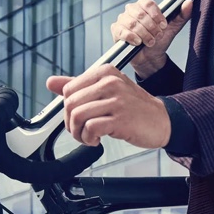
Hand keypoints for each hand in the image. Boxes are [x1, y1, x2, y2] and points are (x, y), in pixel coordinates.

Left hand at [46, 65, 170, 148]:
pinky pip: (91, 128)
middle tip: (82, 131)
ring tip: (88, 137)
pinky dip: (89, 138)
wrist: (163, 120)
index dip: (69, 108)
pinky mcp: (121, 119)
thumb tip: (51, 82)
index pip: (69, 89)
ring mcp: (116, 100)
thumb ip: (78, 86)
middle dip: (71, 123)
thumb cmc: (135, 107)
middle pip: (71, 103)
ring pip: (78, 116)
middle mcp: (110, 83)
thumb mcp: (107, 90)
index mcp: (105, 72)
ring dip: (79, 133)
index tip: (79, 117)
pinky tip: (97, 140)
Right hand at [111, 0, 192, 77]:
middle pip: (140, 14)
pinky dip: (132, 37)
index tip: (163, 26)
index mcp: (144, 5)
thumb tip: (189, 3)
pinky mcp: (116, 31)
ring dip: (144, 34)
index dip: (156, 15)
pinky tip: (138, 43)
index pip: (148, 3)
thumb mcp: (172, 28)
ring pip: (132, 23)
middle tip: (157, 36)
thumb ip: (181, 15)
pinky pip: (122, 31)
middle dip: (151, 28)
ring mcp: (122, 20)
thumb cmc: (160, 40)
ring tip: (150, 41)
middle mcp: (132, 10)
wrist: (151, 57)